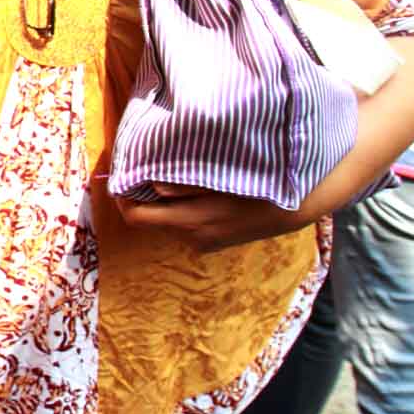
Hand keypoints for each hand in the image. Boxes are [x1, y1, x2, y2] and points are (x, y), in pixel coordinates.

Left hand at [110, 180, 312, 253]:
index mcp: (190, 222)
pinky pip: (182, 224)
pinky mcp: (211, 242)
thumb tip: (150, 184)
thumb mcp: (219, 180)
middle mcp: (192, 237)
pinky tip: (187, 190)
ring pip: (165, 221)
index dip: (122, 197)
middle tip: (135, 170)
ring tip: (162, 175)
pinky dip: (177, 209)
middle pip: (148, 219)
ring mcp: (202, 243)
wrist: (294, 209)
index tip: (118, 175)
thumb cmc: (257, 186)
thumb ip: (184, 185)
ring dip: (160, 202)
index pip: (137, 216)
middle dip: (138, 197)